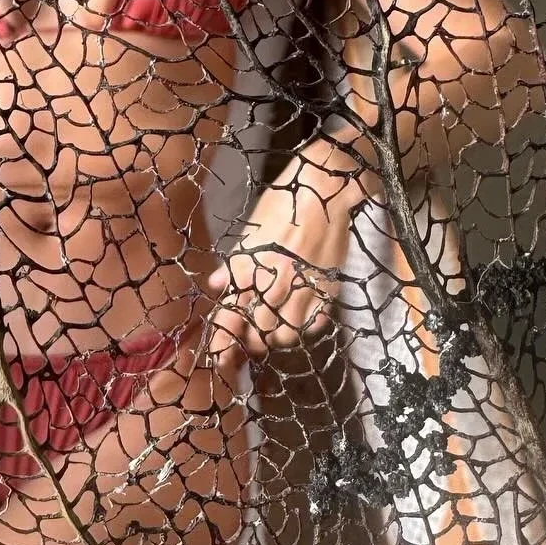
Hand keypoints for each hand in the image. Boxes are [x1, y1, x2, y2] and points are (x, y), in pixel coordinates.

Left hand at [204, 145, 381, 376]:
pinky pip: (315, 322)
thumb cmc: (284, 202)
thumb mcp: (252, 228)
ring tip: (275, 326)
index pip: (232, 313)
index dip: (224, 340)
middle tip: (250, 340)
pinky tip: (300, 316)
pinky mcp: (329, 286)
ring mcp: (304, 286)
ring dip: (278, 335)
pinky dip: (306, 326)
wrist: (326, 187)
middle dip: (252, 341)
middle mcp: (275, 282)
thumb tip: (215, 285)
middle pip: (259, 331)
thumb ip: (235, 262)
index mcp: (251, 267)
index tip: (220, 357)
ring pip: (287, 333)